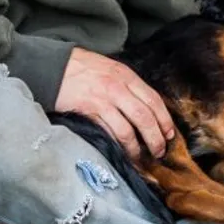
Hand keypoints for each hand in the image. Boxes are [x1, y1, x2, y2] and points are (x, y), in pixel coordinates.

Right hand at [54, 48, 174, 160]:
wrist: (53, 66)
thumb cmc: (83, 68)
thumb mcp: (111, 69)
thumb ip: (127, 85)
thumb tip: (145, 108)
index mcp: (126, 76)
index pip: (153, 100)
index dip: (165, 119)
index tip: (169, 134)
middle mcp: (118, 87)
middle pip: (145, 117)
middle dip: (156, 137)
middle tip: (160, 151)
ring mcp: (103, 100)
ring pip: (128, 129)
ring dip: (137, 147)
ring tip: (141, 157)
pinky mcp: (89, 111)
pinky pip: (108, 132)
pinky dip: (117, 145)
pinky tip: (121, 152)